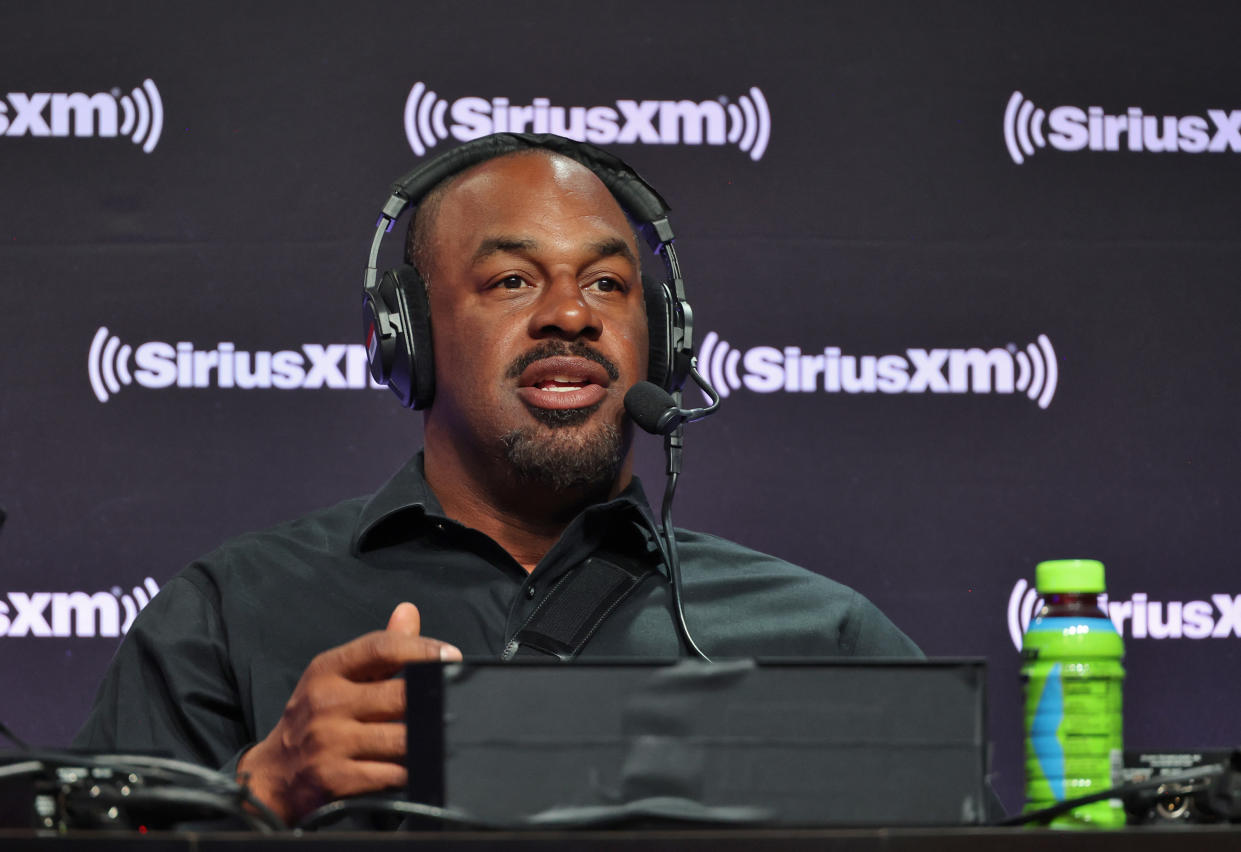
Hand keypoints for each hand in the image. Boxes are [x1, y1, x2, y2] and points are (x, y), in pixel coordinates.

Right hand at [236, 602, 460, 824]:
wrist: (274, 775)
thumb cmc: (314, 719)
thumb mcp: (337, 677)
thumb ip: (379, 649)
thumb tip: (409, 612)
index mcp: (327, 670)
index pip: (381, 648)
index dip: (423, 649)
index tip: (451, 656)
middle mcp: (325, 703)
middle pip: (400, 695)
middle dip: (432, 703)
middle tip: (454, 706)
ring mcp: (328, 742)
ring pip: (402, 738)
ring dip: (425, 740)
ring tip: (436, 737)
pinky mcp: (334, 779)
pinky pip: (391, 774)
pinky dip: (410, 772)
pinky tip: (414, 767)